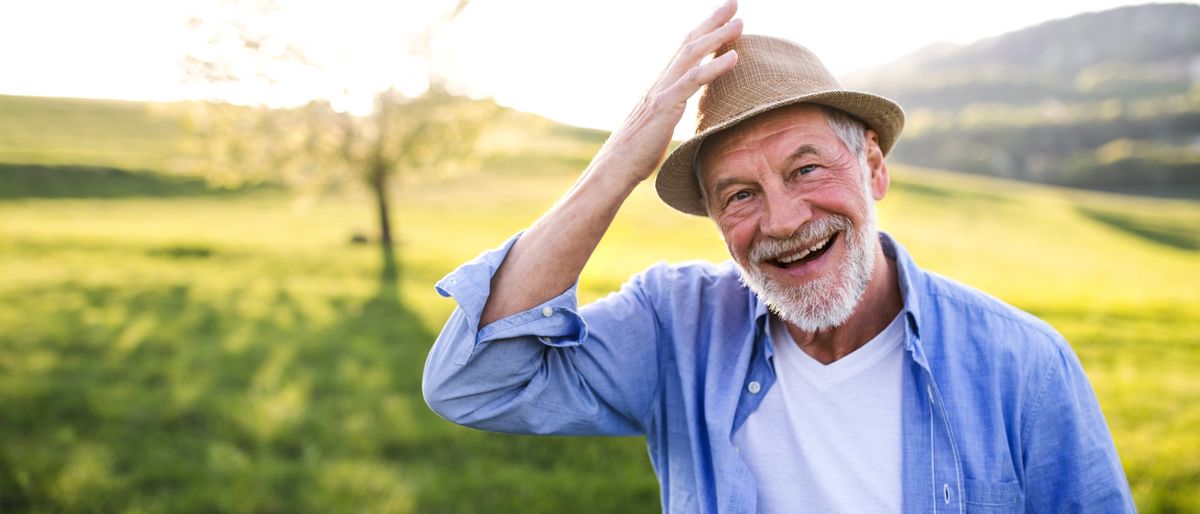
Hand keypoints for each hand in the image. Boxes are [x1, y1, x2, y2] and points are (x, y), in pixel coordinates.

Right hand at [596, 0, 741, 182]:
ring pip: (691, 55)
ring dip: (717, 36)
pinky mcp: (664, 107)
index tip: (724, 17)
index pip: (684, 51)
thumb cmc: (636, 154)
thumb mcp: (658, 127)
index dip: (704, 31)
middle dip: (712, 21)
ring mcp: (661, 92)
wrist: (615, 168)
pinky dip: (714, 67)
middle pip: (689, 43)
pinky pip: (692, 81)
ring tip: (740, 23)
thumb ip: (669, 113)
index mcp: (660, 86)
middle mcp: (660, 82)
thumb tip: (680, 114)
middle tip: (733, 3)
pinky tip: (734, 57)